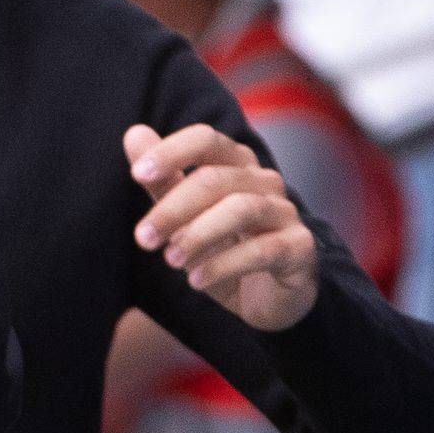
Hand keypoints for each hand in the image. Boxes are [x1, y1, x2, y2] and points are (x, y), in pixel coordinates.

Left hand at [127, 122, 317, 329]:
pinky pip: (262, 250)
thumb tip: (134, 134)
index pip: (207, 140)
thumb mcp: (186, 219)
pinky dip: (224, 265)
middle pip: (216, 179)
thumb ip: (163, 180)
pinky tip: (196, 280)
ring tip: (170, 260)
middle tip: (143, 238)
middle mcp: (264, 182)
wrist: (268, 298)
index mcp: (236, 165)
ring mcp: (285, 213)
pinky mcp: (299, 248)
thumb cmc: (224, 249)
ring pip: (241, 209)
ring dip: (198, 235)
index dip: (172, 151)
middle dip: (173, 208)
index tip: (138, 173)